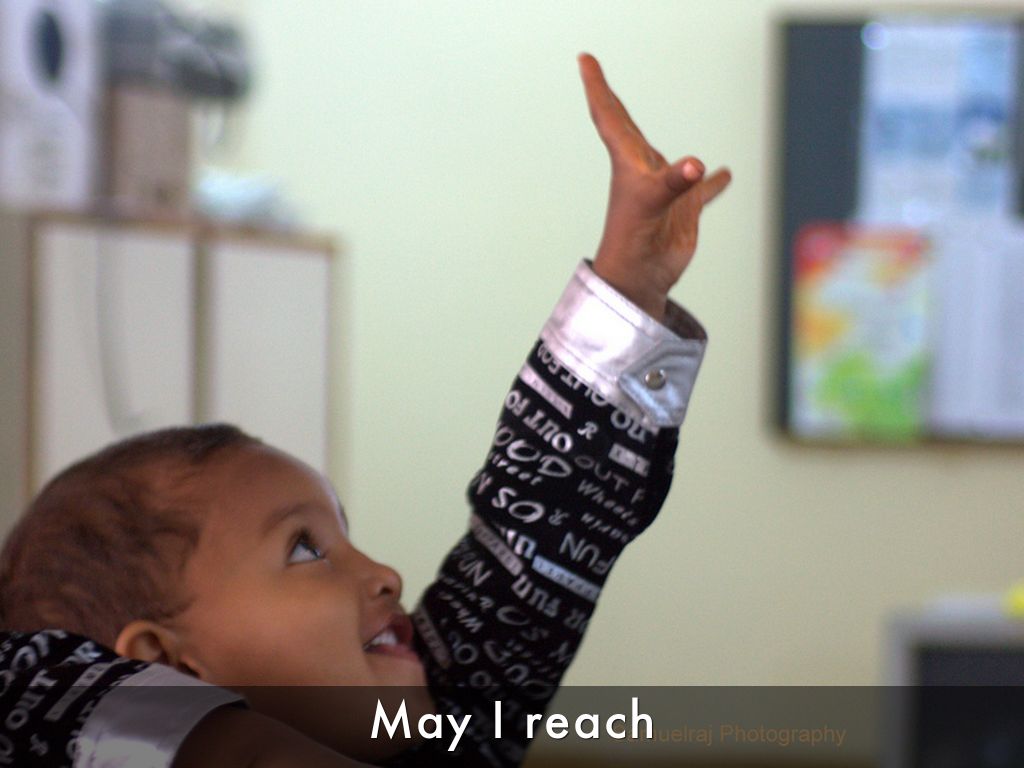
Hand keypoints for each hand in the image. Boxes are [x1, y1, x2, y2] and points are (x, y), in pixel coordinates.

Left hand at [579, 53, 730, 321]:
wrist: (639, 280)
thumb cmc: (632, 243)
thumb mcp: (650, 205)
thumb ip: (672, 183)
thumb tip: (696, 167)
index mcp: (628, 162)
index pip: (610, 115)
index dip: (598, 86)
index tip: (584, 60)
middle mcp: (644, 171)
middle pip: (626, 126)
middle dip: (611, 99)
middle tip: (592, 71)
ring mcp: (664, 191)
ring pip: (669, 160)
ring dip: (670, 149)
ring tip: (676, 144)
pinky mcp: (684, 211)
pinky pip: (702, 190)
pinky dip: (712, 182)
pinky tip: (724, 174)